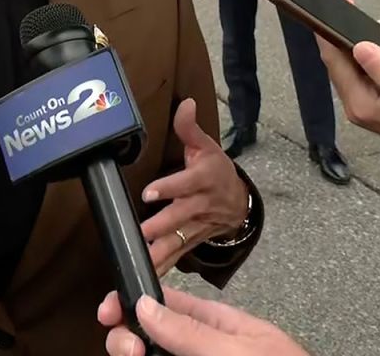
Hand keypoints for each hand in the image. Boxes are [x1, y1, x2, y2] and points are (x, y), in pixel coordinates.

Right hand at [97, 289, 307, 355]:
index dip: (131, 302)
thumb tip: (146, 306)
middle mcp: (200, 348)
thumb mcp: (238, 349)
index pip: (163, 303)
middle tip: (130, 352)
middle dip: (126, 339)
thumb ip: (191, 331)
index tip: (110, 313)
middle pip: (147, 336)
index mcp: (215, 324)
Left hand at [139, 99, 248, 275]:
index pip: (185, 183)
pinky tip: (147, 277)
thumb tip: (185, 103)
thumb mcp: (206, 146)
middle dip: (160, 226)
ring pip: (177, 240)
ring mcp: (197, 226)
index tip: (149, 193)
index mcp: (203, 179)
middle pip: (179, 216)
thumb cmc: (217, 171)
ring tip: (140, 260)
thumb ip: (189, 128)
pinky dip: (163, 267)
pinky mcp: (192, 241)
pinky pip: (177, 256)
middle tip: (140, 233)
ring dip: (159, 252)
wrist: (240, 202)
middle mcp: (201, 205)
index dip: (168, 188)